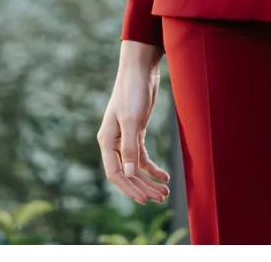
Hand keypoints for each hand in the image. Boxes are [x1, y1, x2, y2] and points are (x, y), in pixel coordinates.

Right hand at [97, 41, 171, 205]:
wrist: (140, 70)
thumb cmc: (133, 92)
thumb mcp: (132, 120)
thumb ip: (129, 147)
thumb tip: (129, 174)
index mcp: (106, 141)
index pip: (115, 173)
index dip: (129, 188)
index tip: (144, 200)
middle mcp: (113, 142)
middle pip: (127, 173)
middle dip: (143, 187)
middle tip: (161, 198)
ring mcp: (125, 138)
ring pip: (135, 167)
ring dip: (149, 180)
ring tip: (164, 192)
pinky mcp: (136, 132)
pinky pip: (142, 156)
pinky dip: (152, 167)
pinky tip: (163, 175)